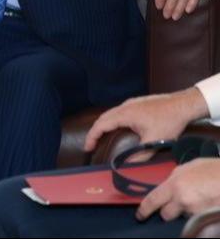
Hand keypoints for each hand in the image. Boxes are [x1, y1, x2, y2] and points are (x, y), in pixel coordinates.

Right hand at [84, 87, 208, 152]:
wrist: (183, 104)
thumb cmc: (169, 121)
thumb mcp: (155, 141)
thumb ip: (140, 154)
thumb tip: (128, 166)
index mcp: (124, 115)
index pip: (101, 125)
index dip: (91, 137)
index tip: (87, 148)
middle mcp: (124, 106)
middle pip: (102, 118)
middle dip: (94, 132)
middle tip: (91, 145)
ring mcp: (130, 103)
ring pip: (110, 113)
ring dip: (103, 125)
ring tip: (101, 137)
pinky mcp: (137, 102)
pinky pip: (118, 111)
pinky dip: (111, 120)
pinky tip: (118, 126)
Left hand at [137, 157, 219, 221]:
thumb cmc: (215, 169)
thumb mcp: (191, 167)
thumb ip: (176, 177)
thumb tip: (167, 185)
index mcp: (174, 184)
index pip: (152, 200)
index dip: (144, 210)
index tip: (140, 215)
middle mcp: (182, 199)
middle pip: (166, 214)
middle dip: (169, 211)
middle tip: (178, 204)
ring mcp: (196, 211)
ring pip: (183, 217)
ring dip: (187, 213)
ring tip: (198, 200)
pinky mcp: (206, 218)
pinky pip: (197, 220)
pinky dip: (199, 216)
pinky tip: (205, 206)